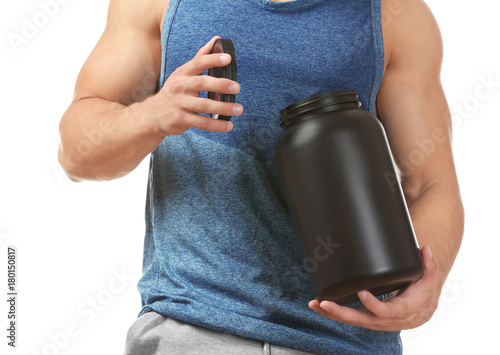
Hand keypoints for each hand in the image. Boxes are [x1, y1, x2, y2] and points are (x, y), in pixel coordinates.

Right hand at [143, 35, 242, 135]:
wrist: (152, 115)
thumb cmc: (174, 92)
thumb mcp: (183, 73)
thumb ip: (200, 58)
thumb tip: (216, 39)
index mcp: (183, 73)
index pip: (198, 63)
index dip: (213, 59)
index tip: (228, 58)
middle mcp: (180, 86)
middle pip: (202, 83)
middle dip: (221, 85)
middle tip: (237, 87)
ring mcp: (180, 103)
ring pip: (204, 105)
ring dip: (223, 108)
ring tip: (239, 109)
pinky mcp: (181, 119)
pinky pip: (202, 122)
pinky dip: (216, 125)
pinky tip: (229, 125)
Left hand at [308, 246, 439, 330]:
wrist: (420, 311)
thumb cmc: (422, 294)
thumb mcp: (428, 281)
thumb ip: (429, 266)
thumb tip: (425, 249)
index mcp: (400, 311)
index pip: (386, 311)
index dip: (374, 304)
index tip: (362, 292)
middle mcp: (384, 320)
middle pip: (361, 319)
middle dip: (341, 313)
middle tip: (325, 303)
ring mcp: (373, 320)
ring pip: (350, 321)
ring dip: (331, 313)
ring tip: (315, 303)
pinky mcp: (365, 318)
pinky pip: (347, 318)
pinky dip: (332, 313)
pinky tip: (318, 305)